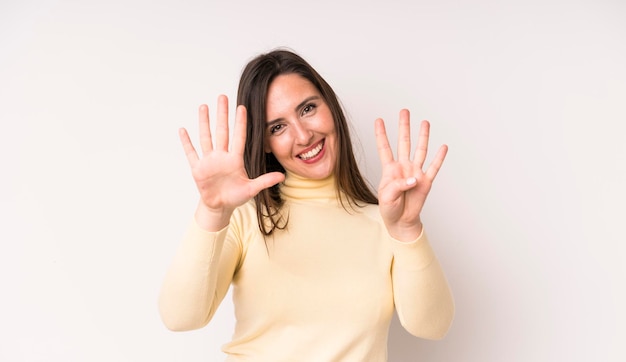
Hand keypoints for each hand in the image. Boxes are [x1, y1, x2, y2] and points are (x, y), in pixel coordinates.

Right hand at [179, 95, 284, 229]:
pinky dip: (186, 142)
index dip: (240, 122)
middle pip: (221, 131)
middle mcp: (222, 156)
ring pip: (206, 137)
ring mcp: (209, 161)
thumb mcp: (251, 189)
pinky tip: (183, 130)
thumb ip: (265, 181)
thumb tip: (282, 176)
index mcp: (235, 159)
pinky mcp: (198, 169)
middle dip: (222, 114)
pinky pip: (191, 153)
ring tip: (204, 106)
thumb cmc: (235, 196)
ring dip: (204, 123)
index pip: (238, 137)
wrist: (219, 206)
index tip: (241, 107)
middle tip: (222, 96)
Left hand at [375, 109, 447, 241]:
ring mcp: (415, 172)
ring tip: (424, 122)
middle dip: (404, 127)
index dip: (381, 134)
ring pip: (420, 150)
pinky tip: (443, 146)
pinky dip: (439, 158)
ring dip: (422, 136)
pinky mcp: (426, 182)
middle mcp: (403, 167)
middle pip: (404, 143)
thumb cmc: (390, 208)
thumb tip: (413, 178)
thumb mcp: (386, 196)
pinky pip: (434, 167)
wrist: (401, 221)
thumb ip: (398, 185)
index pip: (384, 148)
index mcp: (390, 169)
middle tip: (404, 111)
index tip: (379, 120)